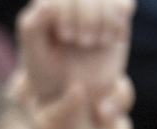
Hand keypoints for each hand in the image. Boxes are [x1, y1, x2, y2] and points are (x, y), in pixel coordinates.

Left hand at [16, 0, 133, 103]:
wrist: (73, 92)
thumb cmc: (49, 74)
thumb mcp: (34, 55)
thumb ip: (31, 27)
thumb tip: (46, 3)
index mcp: (48, 5)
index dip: (68, 12)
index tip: (66, 37)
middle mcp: (70, 3)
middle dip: (88, 17)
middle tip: (83, 42)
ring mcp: (94, 8)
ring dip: (104, 20)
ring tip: (96, 42)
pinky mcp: (114, 17)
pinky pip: (124, 5)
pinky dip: (118, 21)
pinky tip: (110, 39)